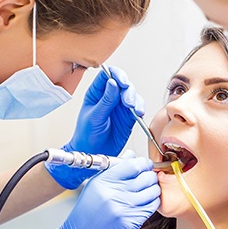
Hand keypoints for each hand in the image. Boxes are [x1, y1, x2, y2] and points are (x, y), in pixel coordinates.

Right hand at [20, 156, 159, 228]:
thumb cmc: (86, 212)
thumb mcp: (95, 185)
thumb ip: (115, 169)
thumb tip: (132, 155)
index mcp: (104, 181)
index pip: (134, 164)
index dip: (144, 163)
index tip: (146, 165)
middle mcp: (114, 193)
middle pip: (146, 177)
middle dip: (151, 176)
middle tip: (149, 178)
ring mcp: (123, 209)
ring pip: (152, 192)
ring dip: (154, 190)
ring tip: (148, 191)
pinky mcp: (130, 223)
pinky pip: (151, 207)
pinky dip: (152, 203)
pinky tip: (145, 203)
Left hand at [47, 66, 143, 188]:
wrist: (92, 153)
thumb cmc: (86, 135)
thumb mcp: (94, 117)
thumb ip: (105, 100)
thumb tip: (112, 83)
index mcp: (96, 93)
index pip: (107, 75)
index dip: (116, 75)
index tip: (122, 82)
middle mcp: (109, 97)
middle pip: (123, 84)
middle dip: (128, 90)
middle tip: (128, 101)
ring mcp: (120, 106)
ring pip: (132, 95)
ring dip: (135, 100)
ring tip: (134, 109)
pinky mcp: (129, 117)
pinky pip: (138, 108)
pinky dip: (140, 109)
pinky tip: (138, 113)